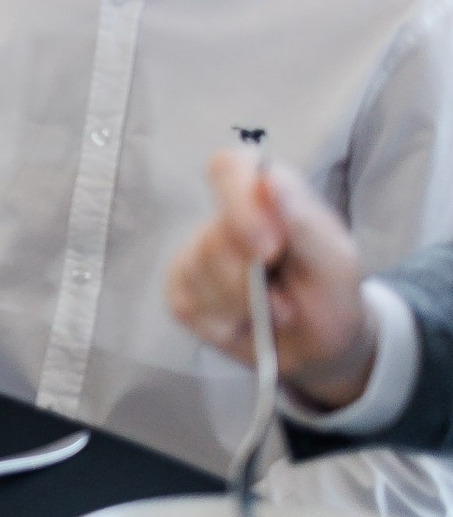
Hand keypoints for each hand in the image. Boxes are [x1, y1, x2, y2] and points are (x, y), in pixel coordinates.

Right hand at [167, 152, 378, 410]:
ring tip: (274, 314)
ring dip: (246, 305)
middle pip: (215, 235)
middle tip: (286, 303)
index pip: (228, 168)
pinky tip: (248, 324)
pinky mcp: (180, 293)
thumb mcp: (337, 264)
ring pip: (202, 275)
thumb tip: (271, 177)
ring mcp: (194, 256)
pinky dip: (228, 323)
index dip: (239, 200)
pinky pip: (190, 306)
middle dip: (252, 278)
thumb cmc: (330, 293)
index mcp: (263, 195)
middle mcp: (221, 219)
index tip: (269, 245)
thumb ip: (307, 223)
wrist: (320, 347)